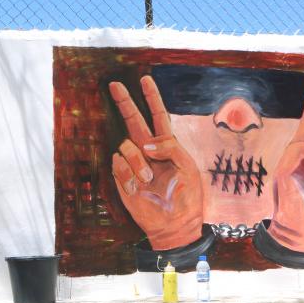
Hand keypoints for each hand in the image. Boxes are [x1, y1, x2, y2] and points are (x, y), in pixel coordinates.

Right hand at [109, 76, 202, 249]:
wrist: (174, 223)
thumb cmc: (187, 196)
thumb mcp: (188, 166)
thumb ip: (171, 148)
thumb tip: (145, 144)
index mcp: (166, 145)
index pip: (158, 115)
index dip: (151, 98)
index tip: (145, 79)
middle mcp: (147, 150)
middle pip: (133, 120)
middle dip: (124, 102)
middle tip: (115, 84)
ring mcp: (133, 163)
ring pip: (126, 146)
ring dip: (137, 161)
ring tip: (148, 179)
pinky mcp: (122, 177)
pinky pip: (118, 164)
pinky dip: (128, 174)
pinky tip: (137, 187)